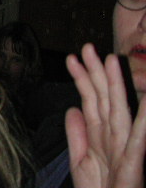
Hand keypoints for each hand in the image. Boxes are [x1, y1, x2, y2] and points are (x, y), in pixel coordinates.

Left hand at [65, 43, 145, 187]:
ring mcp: (125, 150)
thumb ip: (77, 134)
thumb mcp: (81, 161)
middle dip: (96, 73)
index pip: (90, 101)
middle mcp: (114, 138)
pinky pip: (138, 140)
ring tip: (111, 61)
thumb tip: (73, 108)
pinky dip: (142, 120)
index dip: (82, 79)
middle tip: (88, 47)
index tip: (73, 58)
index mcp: (100, 136)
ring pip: (120, 111)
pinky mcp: (134, 165)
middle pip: (103, 99)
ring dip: (116, 86)